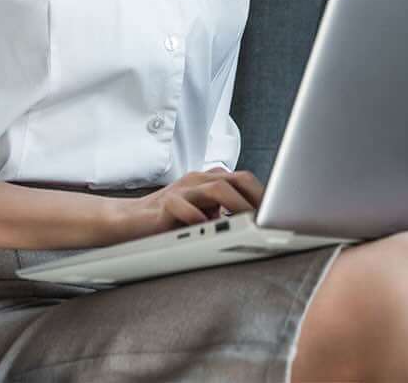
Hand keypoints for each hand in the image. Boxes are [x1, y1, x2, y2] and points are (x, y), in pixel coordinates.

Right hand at [108, 168, 264, 244]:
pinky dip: (198, 217)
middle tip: (268, 218)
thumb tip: (255, 224)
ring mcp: (180, 191)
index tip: (279, 212)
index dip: (263, 194)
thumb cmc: (168, 219)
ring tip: (247, 222)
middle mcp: (197, 182)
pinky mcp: (163, 205)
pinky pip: (183, 207)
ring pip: (214, 189)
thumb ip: (222, 212)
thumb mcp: (201, 213)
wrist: (128, 220)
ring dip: (234, 205)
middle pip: (234, 178)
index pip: (243, 180)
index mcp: (208, 181)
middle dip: (255, 197)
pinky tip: (207, 229)